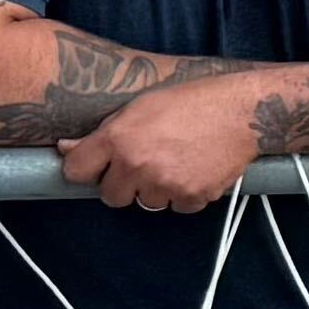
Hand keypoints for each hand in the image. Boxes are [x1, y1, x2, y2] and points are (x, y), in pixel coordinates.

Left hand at [59, 83, 266, 212]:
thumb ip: (104, 132)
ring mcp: (164, 184)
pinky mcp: (192, 197)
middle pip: (111, 197)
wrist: (241, 112)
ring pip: (147, 203)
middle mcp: (137, 165)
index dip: (86, 170)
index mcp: (118, 138)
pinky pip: (178, 207)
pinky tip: (195, 170)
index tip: (98, 167)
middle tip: (145, 165)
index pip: (76, 171)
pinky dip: (185, 194)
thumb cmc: (190, 102)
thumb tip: (66, 148)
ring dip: (157, 189)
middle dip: (124, 185)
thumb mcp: (140, 107)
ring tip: (177, 162)